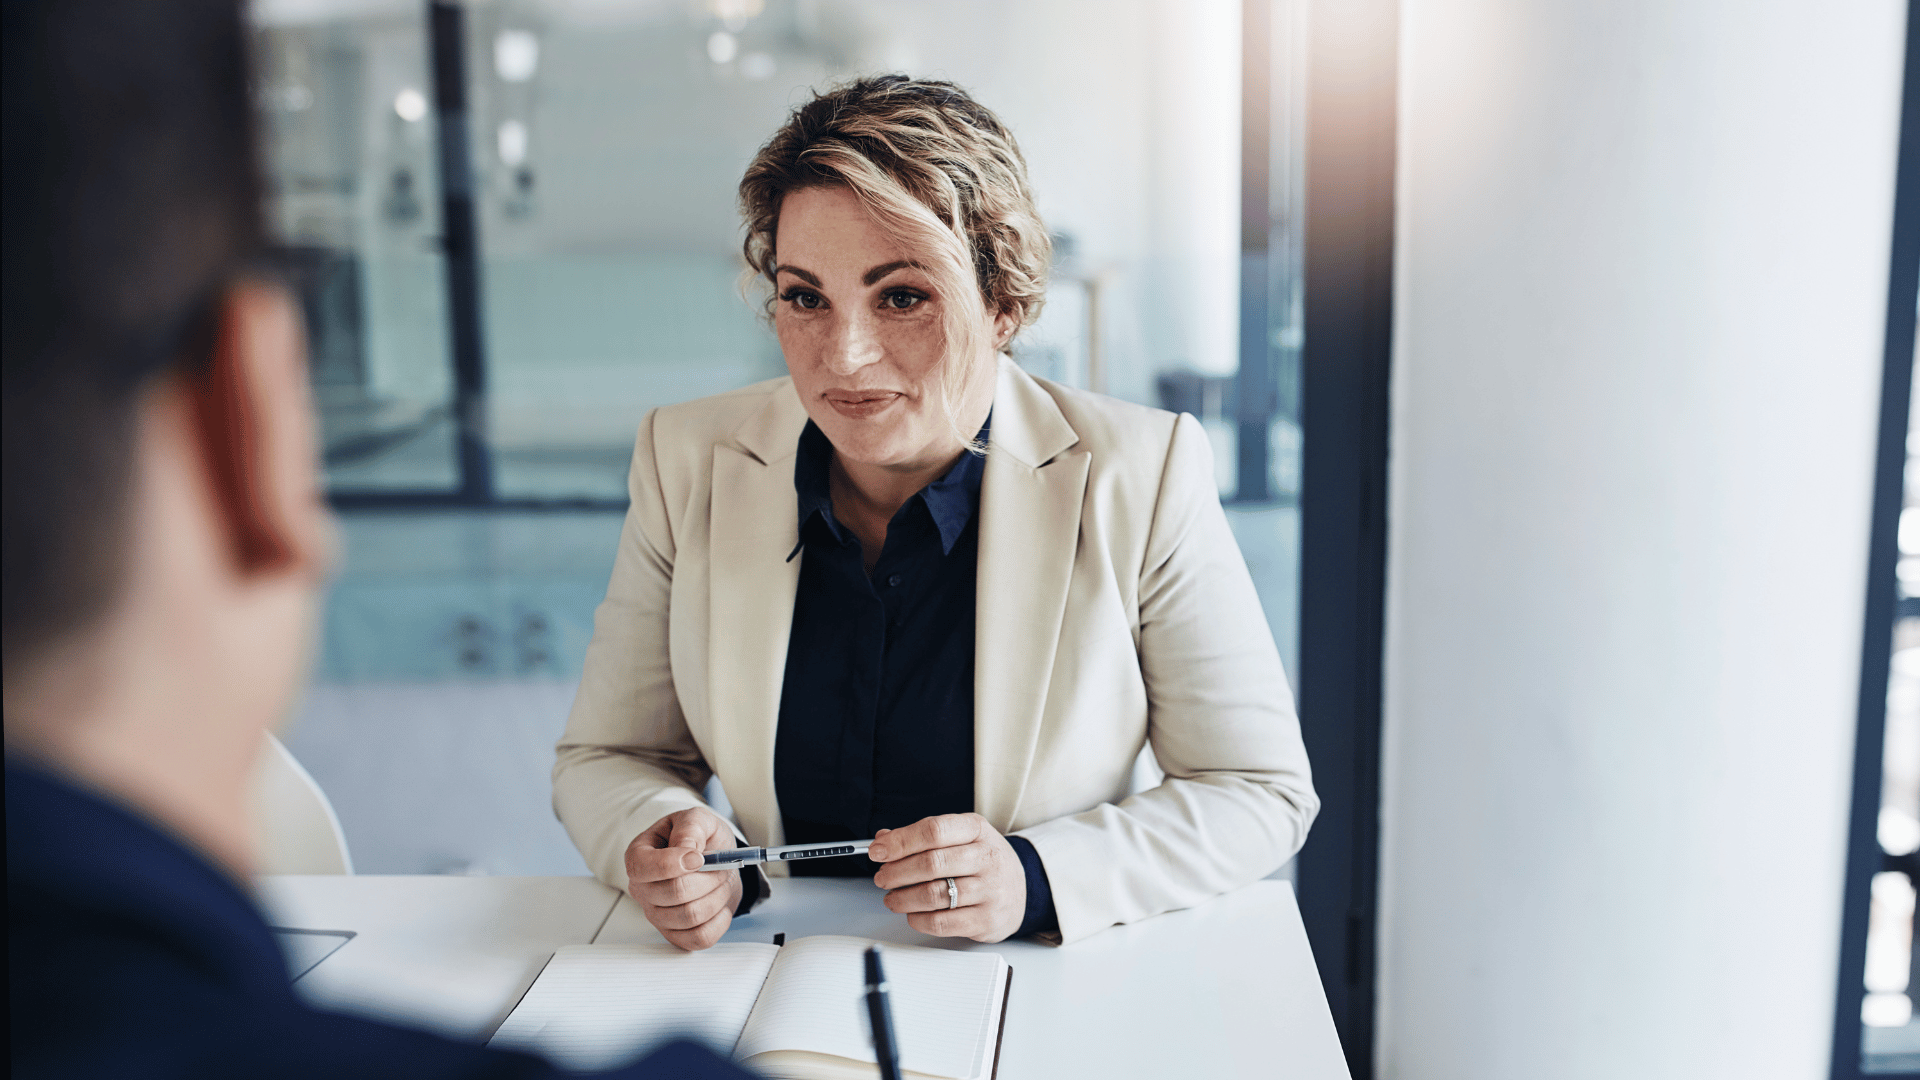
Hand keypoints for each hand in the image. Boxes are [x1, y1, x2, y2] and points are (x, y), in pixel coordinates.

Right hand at [624, 807, 743, 950]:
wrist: (718, 864)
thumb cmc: (703, 841)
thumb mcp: (698, 819)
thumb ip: (690, 827)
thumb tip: (686, 850)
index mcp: (639, 856)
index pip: (642, 867)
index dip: (673, 864)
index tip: (699, 857)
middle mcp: (642, 889)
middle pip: (674, 892)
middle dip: (708, 877)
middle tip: (720, 865)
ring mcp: (656, 915)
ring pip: (690, 916)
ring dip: (717, 896)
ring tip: (720, 882)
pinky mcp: (675, 935)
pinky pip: (699, 938)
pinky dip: (719, 921)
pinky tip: (720, 905)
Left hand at [869, 813, 1025, 942]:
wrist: (1023, 890)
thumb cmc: (983, 861)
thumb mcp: (960, 837)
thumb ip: (922, 837)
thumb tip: (883, 840)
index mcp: (977, 829)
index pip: (933, 830)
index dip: (900, 842)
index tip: (878, 851)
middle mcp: (987, 857)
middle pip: (931, 863)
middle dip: (896, 872)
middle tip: (882, 878)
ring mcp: (990, 890)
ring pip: (933, 895)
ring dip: (902, 898)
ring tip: (892, 898)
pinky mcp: (987, 920)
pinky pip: (941, 922)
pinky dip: (918, 919)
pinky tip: (912, 913)